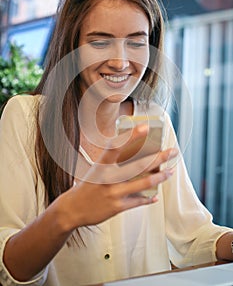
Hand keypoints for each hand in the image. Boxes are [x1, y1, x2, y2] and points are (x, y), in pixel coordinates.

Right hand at [56, 124, 177, 230]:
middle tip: (172, 152)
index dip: (131, 136)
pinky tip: (155, 196)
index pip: (117, 146)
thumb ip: (112, 163)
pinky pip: (138, 201)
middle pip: (138, 165)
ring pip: (142, 183)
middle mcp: (108, 178)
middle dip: (158, 158)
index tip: (145, 127)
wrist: (73, 209)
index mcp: (101, 165)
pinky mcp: (117, 206)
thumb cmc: (88, 186)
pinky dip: (148, 198)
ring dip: (159, 177)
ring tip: (170, 172)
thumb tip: (135, 156)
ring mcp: (113, 193)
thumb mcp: (96, 170)